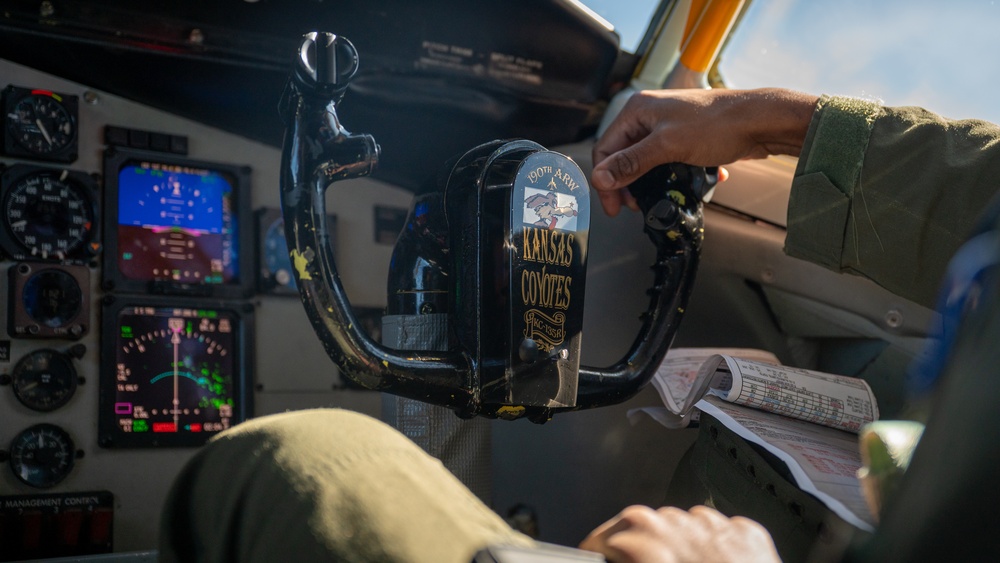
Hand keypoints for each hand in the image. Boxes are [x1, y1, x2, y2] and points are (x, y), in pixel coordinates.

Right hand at [578, 505, 780, 562]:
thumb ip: (634, 558)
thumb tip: (620, 556)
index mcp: (652, 544)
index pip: (609, 536)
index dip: (598, 547)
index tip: (595, 553)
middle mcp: (683, 527)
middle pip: (643, 522)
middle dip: (633, 540)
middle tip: (632, 557)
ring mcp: (718, 525)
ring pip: (681, 521)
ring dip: (672, 539)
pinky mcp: (747, 531)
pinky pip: (718, 528)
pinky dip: (710, 543)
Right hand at [591, 88, 817, 215]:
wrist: (759, 121)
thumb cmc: (717, 124)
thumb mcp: (667, 146)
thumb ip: (631, 163)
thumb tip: (600, 178)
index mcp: (637, 110)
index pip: (606, 148)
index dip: (606, 180)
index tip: (614, 207)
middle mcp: (649, 115)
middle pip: (624, 156)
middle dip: (628, 184)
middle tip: (635, 206)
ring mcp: (668, 126)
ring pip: (645, 161)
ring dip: (649, 183)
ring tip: (658, 198)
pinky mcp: (684, 138)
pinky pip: (667, 161)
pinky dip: (671, 176)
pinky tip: (686, 184)